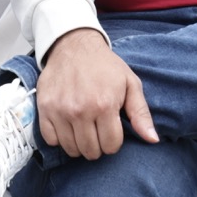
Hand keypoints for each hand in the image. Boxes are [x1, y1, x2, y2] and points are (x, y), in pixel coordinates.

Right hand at [36, 28, 157, 159]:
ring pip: (71, 149)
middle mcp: (81, 110)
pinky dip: (59, 138)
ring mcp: (60, 110)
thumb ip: (141, 113)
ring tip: (82, 129)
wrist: (74, 45)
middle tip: (96, 130)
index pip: (111, 146)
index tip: (110, 130)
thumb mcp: (130, 83)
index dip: (113, 141)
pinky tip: (66, 126)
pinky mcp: (44, 107)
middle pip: (91, 151)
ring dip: (78, 144)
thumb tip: (152, 139)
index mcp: (105, 104)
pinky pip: (50, 139)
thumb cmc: (104, 65)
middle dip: (97, 145)